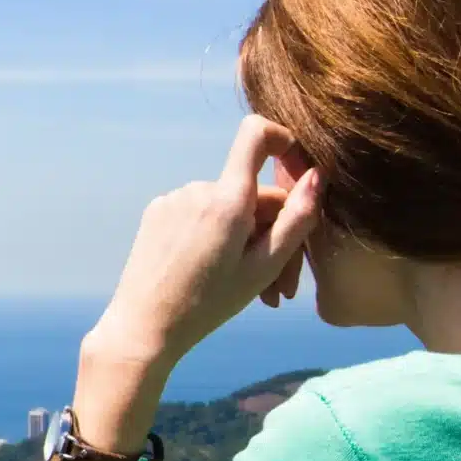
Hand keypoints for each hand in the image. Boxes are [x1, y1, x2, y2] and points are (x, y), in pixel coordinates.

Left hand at [88, 115, 322, 373]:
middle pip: (250, 192)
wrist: (144, 326)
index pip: (255, 134)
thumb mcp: (263, 268)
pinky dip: (215, 236)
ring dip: (243, 240)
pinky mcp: (156, 212)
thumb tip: (316, 175)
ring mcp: (173, 199)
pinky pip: (199, 213)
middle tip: (280, 287)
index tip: (295, 163)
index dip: (281, 139)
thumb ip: (296, 220)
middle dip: (272, 231)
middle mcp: (198, 189)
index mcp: (227, 200)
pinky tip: (214, 273)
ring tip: (248, 288)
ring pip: (226, 207)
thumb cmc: (208, 304)